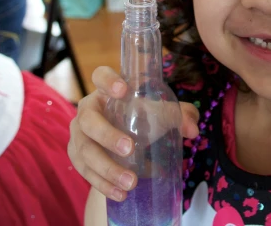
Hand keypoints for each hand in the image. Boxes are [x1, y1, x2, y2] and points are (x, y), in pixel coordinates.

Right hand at [68, 66, 199, 200]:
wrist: (122, 143)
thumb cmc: (140, 120)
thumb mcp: (159, 114)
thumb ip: (179, 116)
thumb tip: (193, 129)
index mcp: (105, 92)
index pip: (100, 76)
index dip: (108, 81)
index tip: (124, 90)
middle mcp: (87, 110)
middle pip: (88, 120)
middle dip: (107, 135)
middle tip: (130, 149)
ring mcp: (78, 135)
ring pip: (85, 151)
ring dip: (107, 168)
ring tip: (131, 183)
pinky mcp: (77, 156)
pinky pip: (85, 171)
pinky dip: (103, 184)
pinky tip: (120, 194)